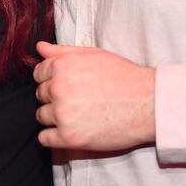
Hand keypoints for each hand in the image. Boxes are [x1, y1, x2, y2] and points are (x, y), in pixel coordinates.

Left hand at [33, 41, 155, 150]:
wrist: (147, 103)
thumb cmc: (123, 76)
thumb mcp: (93, 55)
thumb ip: (63, 51)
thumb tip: (39, 47)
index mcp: (63, 66)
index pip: (38, 74)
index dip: (52, 79)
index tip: (68, 85)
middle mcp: (58, 88)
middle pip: (40, 95)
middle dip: (54, 97)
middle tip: (78, 100)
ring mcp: (62, 114)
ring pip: (41, 116)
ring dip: (55, 117)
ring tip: (79, 115)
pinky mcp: (69, 138)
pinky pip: (45, 138)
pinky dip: (54, 136)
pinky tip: (72, 129)